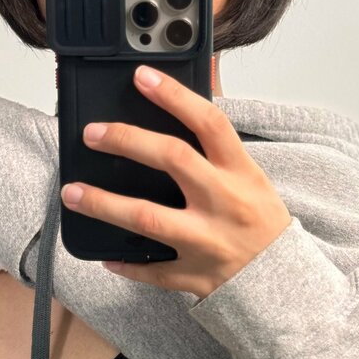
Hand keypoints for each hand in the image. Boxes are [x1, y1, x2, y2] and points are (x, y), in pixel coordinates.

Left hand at [60, 64, 291, 299]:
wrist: (285, 282)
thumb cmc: (263, 224)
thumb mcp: (252, 179)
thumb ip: (217, 150)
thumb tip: (180, 106)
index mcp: (241, 174)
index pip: (209, 123)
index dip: (175, 96)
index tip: (141, 76)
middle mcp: (224, 203)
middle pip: (172, 159)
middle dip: (127, 140)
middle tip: (92, 134)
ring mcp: (208, 241)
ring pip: (148, 218)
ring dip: (104, 203)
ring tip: (72, 192)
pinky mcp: (195, 275)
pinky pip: (152, 271)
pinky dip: (126, 264)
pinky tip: (105, 255)